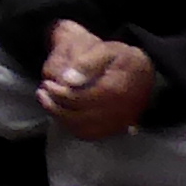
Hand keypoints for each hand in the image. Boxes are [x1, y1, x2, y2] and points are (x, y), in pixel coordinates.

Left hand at [37, 21, 158, 137]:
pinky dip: (72, 127)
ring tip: (47, 102)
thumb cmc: (121, 58)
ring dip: (61, 119)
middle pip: (81, 118)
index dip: (60, 94)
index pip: (81, 100)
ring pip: (84, 130)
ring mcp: (120, 123)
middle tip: (42, 94)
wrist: (143, 71)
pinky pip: (92, 135)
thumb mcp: (105, 50)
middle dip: (56, 108)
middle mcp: (120, 112)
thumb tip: (68, 81)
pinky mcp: (117, 129)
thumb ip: (86, 64)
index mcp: (116, 91)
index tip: (47, 85)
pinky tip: (61, 114)